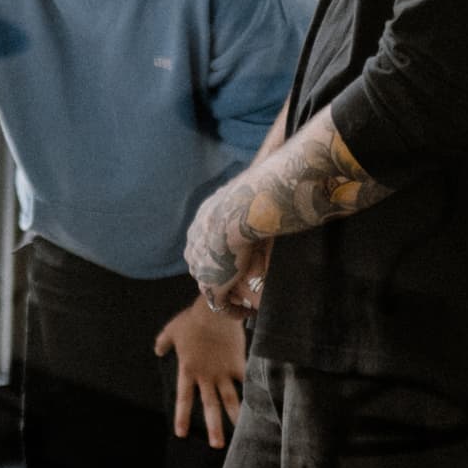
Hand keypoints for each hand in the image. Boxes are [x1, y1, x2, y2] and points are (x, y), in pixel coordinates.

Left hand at [153, 297, 246, 447]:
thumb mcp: (172, 330)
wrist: (215, 311)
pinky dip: (253, 393)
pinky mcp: (238, 363)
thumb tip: (157, 350)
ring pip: (230, 399)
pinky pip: (246, 381)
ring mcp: (223, 371)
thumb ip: (164, 342)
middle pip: (210, 406)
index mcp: (188, 369)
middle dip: (214, 427)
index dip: (182, 416)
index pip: (184, 398)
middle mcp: (206, 375)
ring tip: (241, 432)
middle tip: (216, 445)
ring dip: (235, 416)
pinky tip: (260, 406)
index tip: (181, 433)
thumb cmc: (191, 320)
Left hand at [185, 183, 270, 316]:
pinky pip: (220, 306)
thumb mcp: (245, 184)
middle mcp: (195, 248)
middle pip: (206, 267)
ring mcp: (201, 269)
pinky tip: (248, 313)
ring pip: (212, 287)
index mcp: (200, 226)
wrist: (237, 215)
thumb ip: (252, 177)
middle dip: (222, 276)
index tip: (239, 261)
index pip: (206, 245)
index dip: (222, 255)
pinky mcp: (211, 288)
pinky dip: (233, 311)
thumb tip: (271, 153)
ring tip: (248, 303)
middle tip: (242, 285)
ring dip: (229, 295)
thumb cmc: (246, 197)